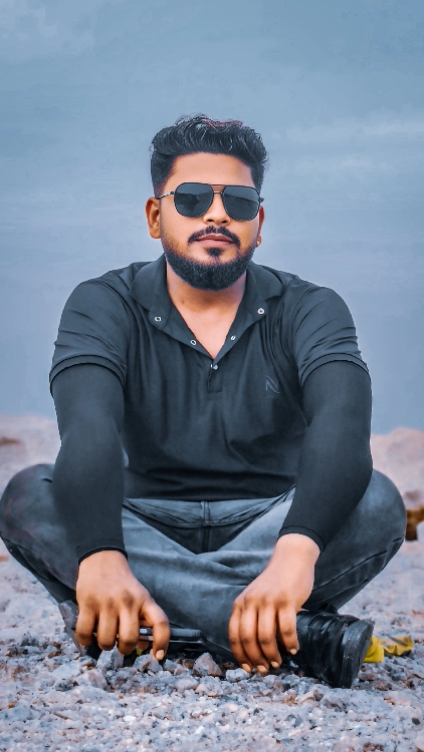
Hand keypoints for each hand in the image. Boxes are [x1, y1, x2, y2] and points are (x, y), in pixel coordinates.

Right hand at [75, 550, 169, 658]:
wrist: (102, 559)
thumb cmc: (122, 584)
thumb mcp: (139, 597)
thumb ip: (142, 620)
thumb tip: (142, 647)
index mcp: (144, 600)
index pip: (160, 622)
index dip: (162, 642)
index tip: (157, 656)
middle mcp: (128, 602)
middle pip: (129, 639)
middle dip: (124, 649)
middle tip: (119, 644)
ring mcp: (107, 603)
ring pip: (107, 641)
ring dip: (104, 645)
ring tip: (103, 636)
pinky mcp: (87, 603)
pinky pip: (85, 634)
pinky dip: (85, 641)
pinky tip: (88, 636)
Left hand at [228, 534, 319, 673]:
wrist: (291, 558)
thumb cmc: (275, 583)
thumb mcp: (255, 597)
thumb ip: (252, 617)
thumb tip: (255, 651)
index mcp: (241, 602)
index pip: (234, 634)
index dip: (240, 655)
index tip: (247, 669)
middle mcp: (251, 601)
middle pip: (248, 638)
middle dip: (256, 659)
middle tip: (265, 669)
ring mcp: (269, 600)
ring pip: (266, 636)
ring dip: (272, 654)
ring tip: (279, 662)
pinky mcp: (287, 600)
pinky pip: (286, 628)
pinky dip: (290, 643)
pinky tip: (293, 649)